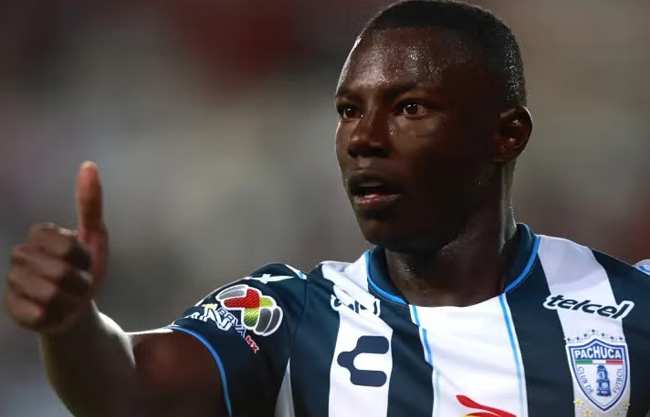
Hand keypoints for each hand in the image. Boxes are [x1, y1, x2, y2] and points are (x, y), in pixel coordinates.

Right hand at [4, 162, 108, 332]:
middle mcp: (19, 255)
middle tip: (77, 283)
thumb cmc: (84, 269)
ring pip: (51, 295)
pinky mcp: (12, 310)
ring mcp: (12, 283)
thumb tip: (89, 164)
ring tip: (68, 298)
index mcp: (38, 234)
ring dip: (71, 301)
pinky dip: (57, 316)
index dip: (85, 258)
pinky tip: (55, 312)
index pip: (69, 246)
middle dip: (81, 283)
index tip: (84, 261)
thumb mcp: (94, 236)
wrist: (76, 307)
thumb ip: (90, 202)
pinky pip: (41, 315)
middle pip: (61, 272)